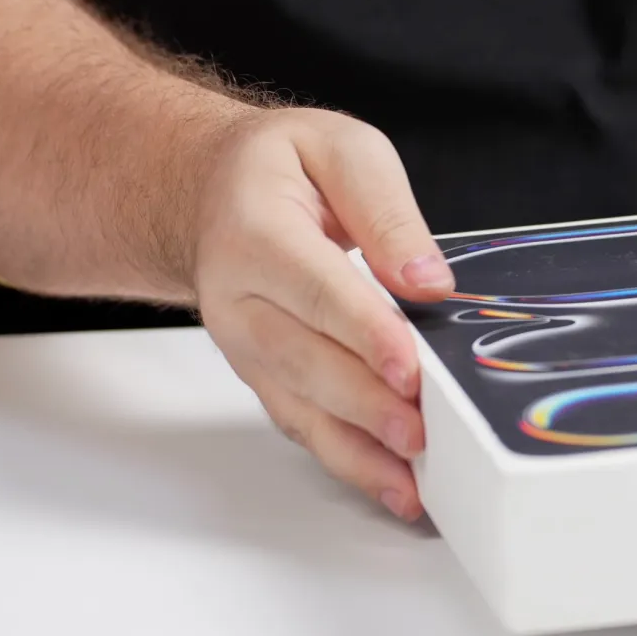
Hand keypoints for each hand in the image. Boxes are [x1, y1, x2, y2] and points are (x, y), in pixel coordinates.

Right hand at [191, 107, 453, 519]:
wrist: (210, 191)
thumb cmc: (281, 167)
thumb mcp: (340, 149)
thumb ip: (386, 210)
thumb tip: (426, 278)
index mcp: (255, 231)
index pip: (316, 290)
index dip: (365, 333)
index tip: (409, 368)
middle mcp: (238, 298)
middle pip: (304, 361)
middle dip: (365, 404)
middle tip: (421, 433)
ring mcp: (245, 345)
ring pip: (299, 406)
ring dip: (358, 451)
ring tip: (413, 484)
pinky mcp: (263, 376)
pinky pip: (301, 424)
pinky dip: (346, 461)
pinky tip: (392, 485)